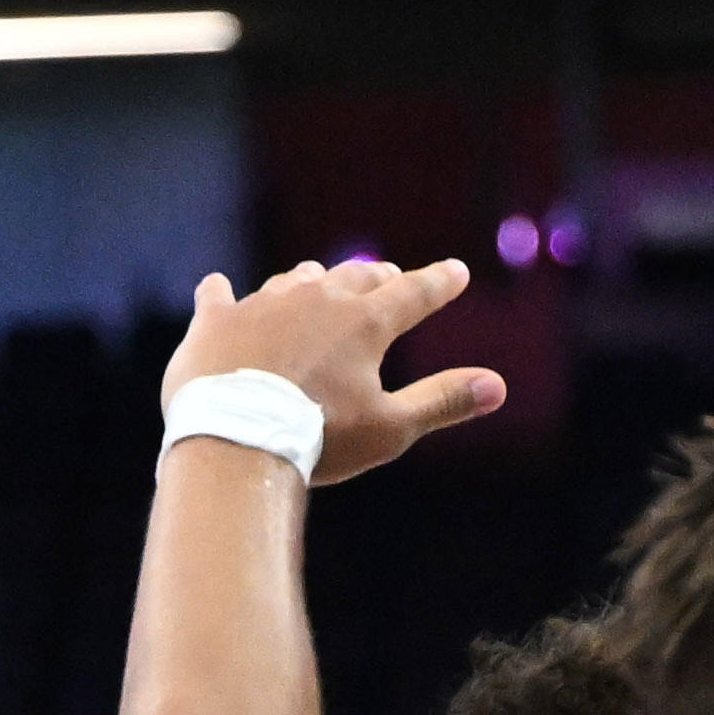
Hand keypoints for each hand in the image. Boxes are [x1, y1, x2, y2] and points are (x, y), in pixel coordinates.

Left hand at [162, 259, 502, 484]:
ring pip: (295, 281)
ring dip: (311, 283)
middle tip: (387, 277)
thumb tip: (498, 386)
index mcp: (365, 322)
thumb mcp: (390, 428)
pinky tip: (218, 290)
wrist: (234, 443)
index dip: (440, 283)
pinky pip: (218, 297)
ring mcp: (262, 304)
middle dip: (377, 278)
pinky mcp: (215, 321)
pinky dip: (222, 296)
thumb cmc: (319, 441)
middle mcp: (316, 298)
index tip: (456, 271)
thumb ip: (443, 401)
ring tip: (317, 282)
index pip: (414, 293)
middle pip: (356, 277)